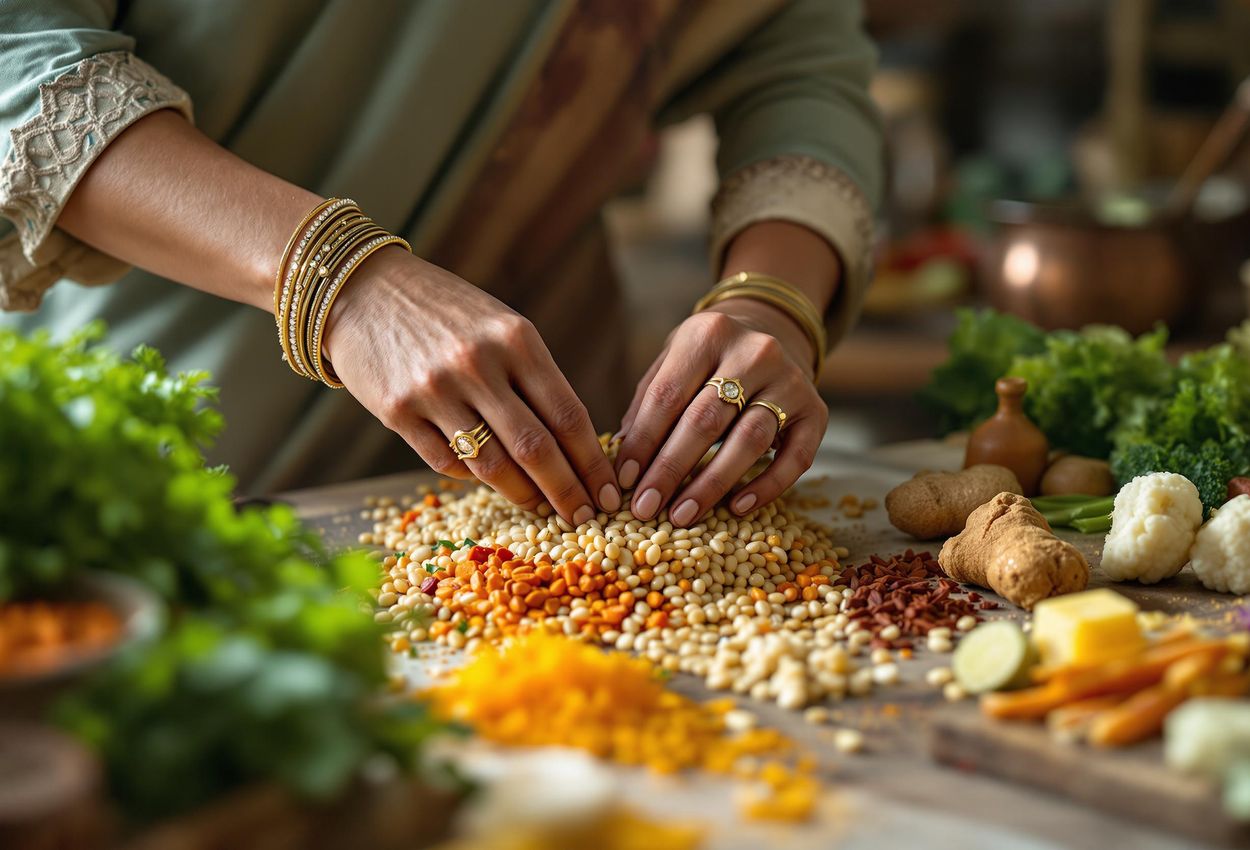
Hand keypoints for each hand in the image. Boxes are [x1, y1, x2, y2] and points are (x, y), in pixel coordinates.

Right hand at [323, 248, 619, 522]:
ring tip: (543, 508)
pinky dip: (474, 478)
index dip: (593, 463)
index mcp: (516, 339)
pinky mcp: (398, 412)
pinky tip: (490, 479)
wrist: (362, 290)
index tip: (609, 492)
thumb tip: (572, 446)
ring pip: (492, 466)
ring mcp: (435, 390)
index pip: (568, 415)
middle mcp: (478, 365)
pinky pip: (447, 464)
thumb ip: (533, 378)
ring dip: (524, 495)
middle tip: (585, 518)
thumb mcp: (500, 326)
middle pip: (536, 449)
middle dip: (567, 491)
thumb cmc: (445, 312)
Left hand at [614, 298, 827, 526]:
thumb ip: (648, 404)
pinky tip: (737, 507)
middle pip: (706, 420)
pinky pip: (795, 458)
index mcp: (708, 334)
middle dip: (671, 470)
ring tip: (682, 514)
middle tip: (646, 507)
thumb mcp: (673, 362)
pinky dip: (766, 487)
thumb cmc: (708, 359)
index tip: (624, 481)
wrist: (772, 332)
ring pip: (749, 440)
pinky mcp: (816, 411)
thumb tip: (621, 456)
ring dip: (712, 483)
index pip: (668, 395)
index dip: (643, 442)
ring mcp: (790, 381)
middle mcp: (754, 352)